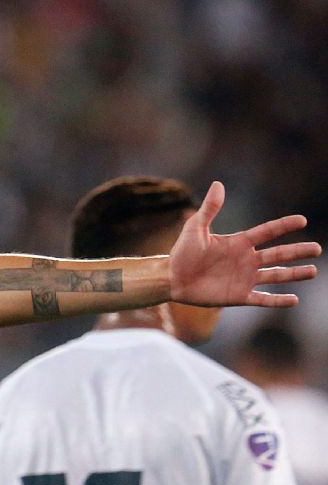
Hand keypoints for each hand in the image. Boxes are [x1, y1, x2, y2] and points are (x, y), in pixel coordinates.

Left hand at [169, 182, 320, 306]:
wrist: (171, 279)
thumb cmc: (181, 253)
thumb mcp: (195, 228)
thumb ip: (209, 209)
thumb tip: (217, 184)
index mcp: (239, 243)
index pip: (267, 232)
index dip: (283, 226)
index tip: (302, 220)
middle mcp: (246, 260)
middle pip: (278, 254)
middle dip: (297, 251)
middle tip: (317, 248)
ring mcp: (244, 278)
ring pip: (275, 275)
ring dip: (294, 274)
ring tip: (313, 270)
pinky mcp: (238, 296)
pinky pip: (262, 299)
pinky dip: (278, 300)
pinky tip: (294, 299)